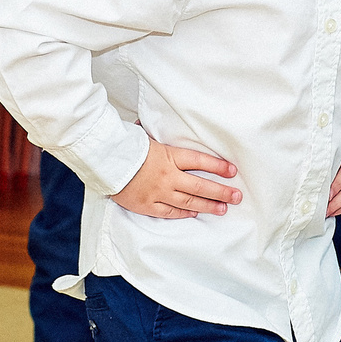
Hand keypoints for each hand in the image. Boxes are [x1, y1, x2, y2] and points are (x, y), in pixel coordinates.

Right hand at [112, 141, 241, 218]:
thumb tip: (172, 127)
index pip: (200, 161)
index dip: (218, 167)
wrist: (103, 161)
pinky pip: (169, 212)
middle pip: (200, 186)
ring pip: (189, 202)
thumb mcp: (148, 137)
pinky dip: (183, 213)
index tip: (233, 171)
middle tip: (237, 196)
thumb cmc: (126, 145)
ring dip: (208, 206)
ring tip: (223, 208)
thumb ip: (164, 140)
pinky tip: (194, 213)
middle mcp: (167, 176)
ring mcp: (158, 192)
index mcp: (169, 156)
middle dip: (221, 192)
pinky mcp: (147, 205)